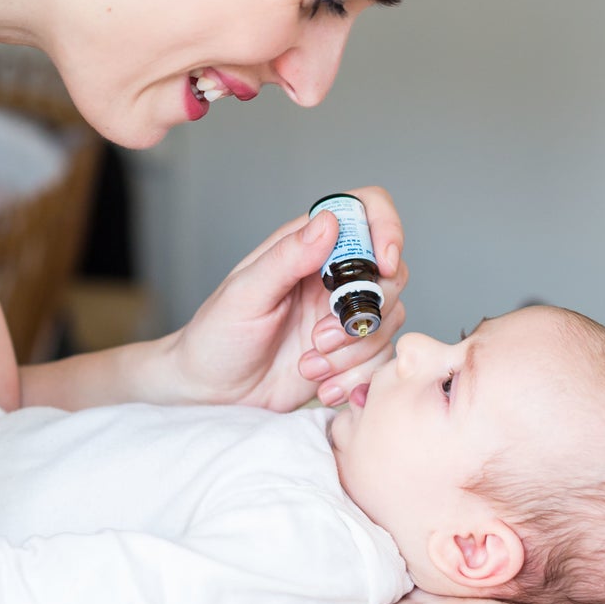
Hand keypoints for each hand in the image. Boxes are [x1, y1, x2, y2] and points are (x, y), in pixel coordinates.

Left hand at [163, 185, 408, 409]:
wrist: (213, 393)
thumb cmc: (218, 336)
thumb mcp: (246, 294)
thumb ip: (287, 257)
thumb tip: (328, 222)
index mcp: (305, 246)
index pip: (364, 210)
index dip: (386, 229)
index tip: (382, 267)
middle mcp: (331, 275)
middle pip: (391, 271)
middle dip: (365, 310)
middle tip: (319, 337)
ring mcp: (343, 313)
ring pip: (389, 318)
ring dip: (355, 349)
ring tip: (309, 364)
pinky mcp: (350, 350)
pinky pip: (381, 356)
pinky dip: (357, 375)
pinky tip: (323, 385)